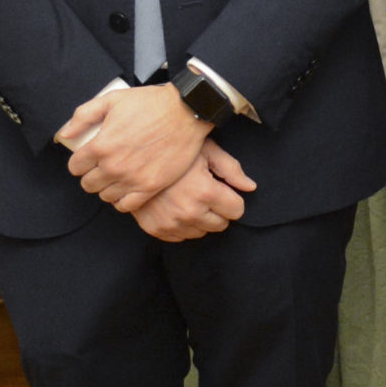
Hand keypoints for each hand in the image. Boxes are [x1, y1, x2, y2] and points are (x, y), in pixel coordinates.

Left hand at [59, 83, 208, 212]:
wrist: (187, 111)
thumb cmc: (151, 103)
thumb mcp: (112, 99)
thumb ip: (83, 116)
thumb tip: (64, 133)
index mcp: (101, 146)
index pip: (75, 166)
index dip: (80, 162)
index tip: (88, 159)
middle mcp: (113, 166)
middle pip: (88, 184)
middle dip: (92, 175)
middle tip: (103, 167)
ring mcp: (132, 179)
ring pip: (105, 195)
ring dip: (107, 187)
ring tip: (116, 177)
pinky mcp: (151, 186)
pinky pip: (126, 206)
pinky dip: (122, 200)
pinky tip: (126, 189)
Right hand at [129, 141, 256, 242]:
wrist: (134, 157)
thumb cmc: (176, 150)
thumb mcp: (208, 150)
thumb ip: (231, 169)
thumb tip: (250, 187)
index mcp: (206, 192)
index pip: (237, 210)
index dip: (233, 199)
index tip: (224, 190)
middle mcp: (189, 212)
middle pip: (221, 224)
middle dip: (219, 210)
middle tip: (207, 193)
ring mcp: (170, 223)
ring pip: (202, 233)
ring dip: (201, 219)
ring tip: (191, 198)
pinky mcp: (155, 229)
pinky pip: (181, 237)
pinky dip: (183, 225)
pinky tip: (177, 207)